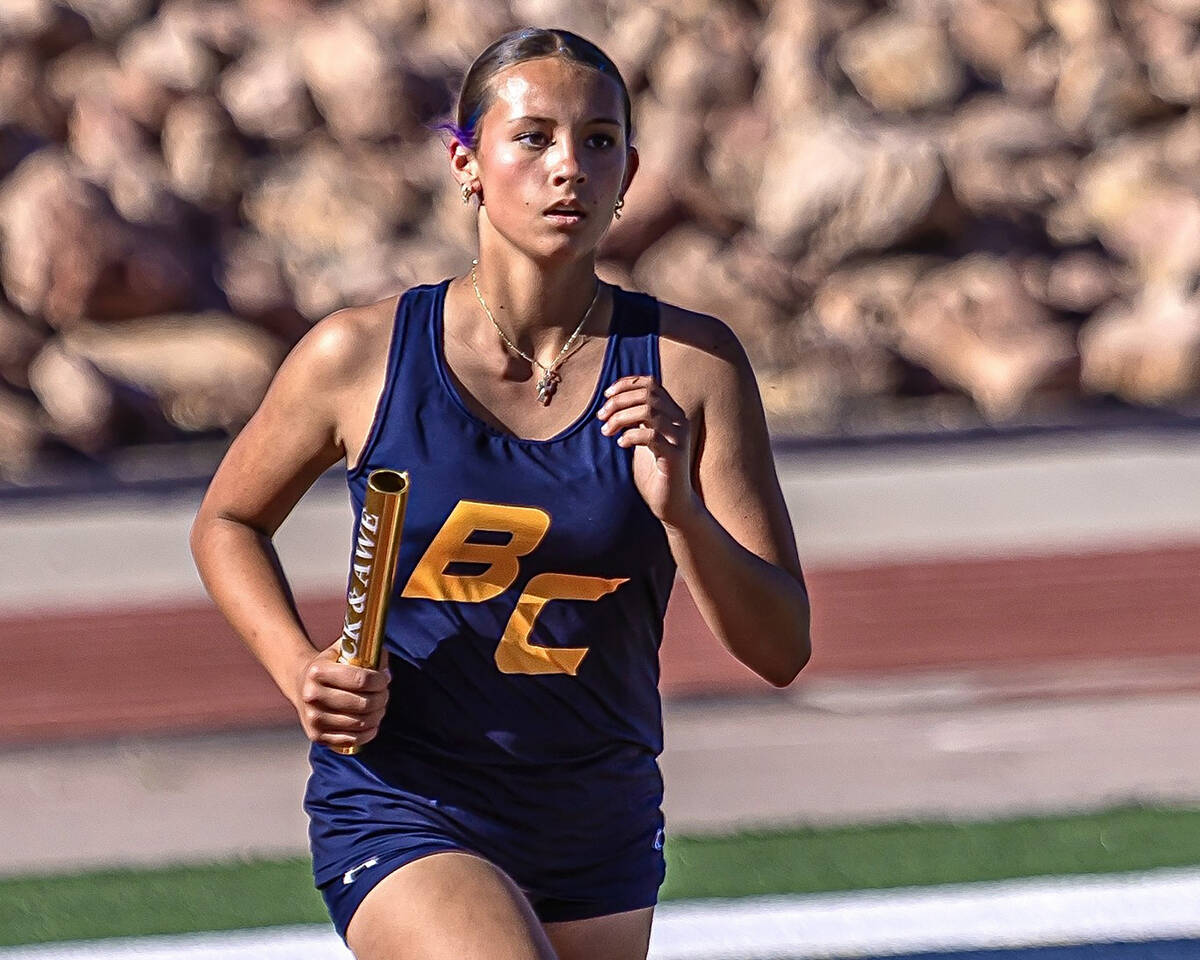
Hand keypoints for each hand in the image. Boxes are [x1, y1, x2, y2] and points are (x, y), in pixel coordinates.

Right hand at [294, 639, 390, 749]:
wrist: (301, 684)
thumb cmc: (331, 665)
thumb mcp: (343, 650)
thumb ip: (367, 653)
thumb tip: (386, 672)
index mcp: (318, 671)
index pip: (361, 679)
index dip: (380, 681)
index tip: (385, 679)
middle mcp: (312, 695)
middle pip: (363, 704)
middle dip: (381, 698)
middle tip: (384, 694)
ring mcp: (313, 718)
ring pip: (359, 723)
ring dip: (377, 715)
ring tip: (379, 707)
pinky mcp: (316, 735)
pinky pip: (351, 740)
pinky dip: (367, 733)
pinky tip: (372, 724)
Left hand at [597, 374, 700, 528]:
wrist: (672, 503)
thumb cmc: (654, 471)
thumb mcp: (642, 439)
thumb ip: (635, 420)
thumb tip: (612, 402)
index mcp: (672, 413)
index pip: (651, 384)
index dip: (626, 384)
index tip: (606, 395)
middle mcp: (679, 421)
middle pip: (647, 395)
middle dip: (618, 401)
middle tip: (600, 416)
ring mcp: (679, 438)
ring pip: (649, 411)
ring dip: (621, 417)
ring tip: (606, 431)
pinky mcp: (675, 457)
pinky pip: (652, 436)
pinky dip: (631, 436)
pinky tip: (620, 444)